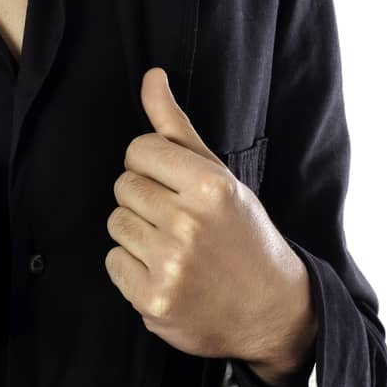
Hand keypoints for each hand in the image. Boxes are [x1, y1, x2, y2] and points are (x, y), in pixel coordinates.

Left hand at [103, 67, 316, 371]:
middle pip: (123, 186)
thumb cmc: (241, 233)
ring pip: (116, 223)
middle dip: (146, 199)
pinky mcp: (154, 301)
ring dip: (137, 234)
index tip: (175, 185)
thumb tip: (151, 76)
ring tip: (174, 247)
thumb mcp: (218, 176)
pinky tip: (165, 273)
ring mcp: (170, 265)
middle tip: (179, 221)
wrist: (273, 310)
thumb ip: (176, 127)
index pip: (138, 150)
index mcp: (209, 185)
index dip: (152, 166)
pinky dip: (132, 268)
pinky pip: (113, 262)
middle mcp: (189, 223)